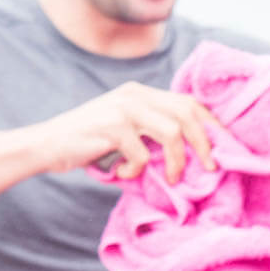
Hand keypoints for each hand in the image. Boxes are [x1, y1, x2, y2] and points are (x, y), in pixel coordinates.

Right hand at [27, 81, 218, 182]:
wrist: (46, 145)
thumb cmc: (88, 143)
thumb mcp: (124, 129)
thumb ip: (151, 131)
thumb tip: (192, 150)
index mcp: (140, 92)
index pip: (187, 101)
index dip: (210, 123)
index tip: (223, 146)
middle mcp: (134, 95)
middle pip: (186, 112)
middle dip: (204, 142)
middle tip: (210, 167)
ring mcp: (123, 109)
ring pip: (172, 132)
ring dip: (176, 161)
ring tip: (170, 178)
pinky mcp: (112, 127)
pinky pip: (141, 155)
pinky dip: (136, 171)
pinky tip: (121, 174)